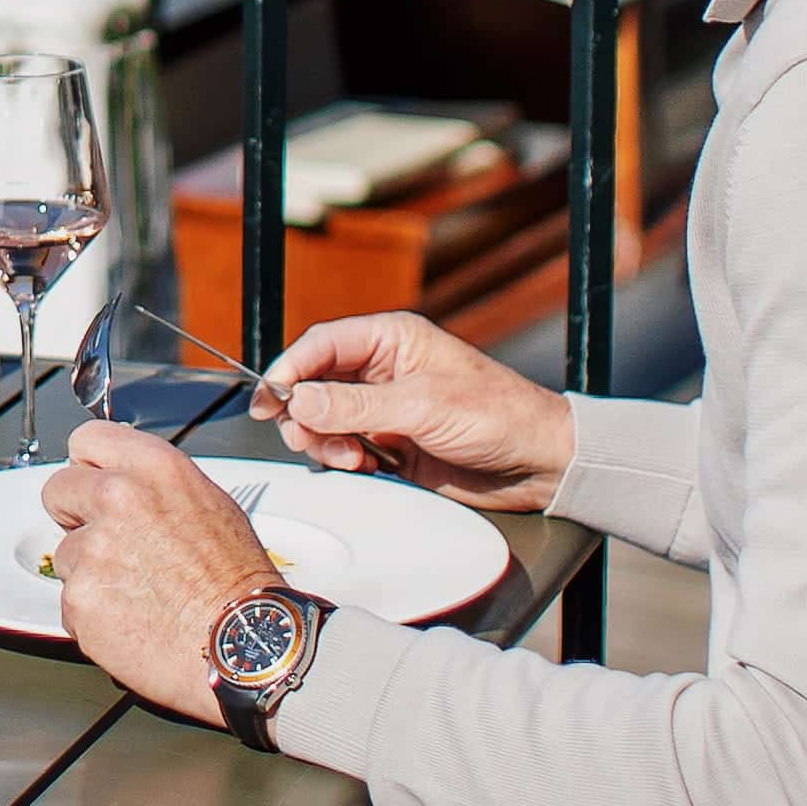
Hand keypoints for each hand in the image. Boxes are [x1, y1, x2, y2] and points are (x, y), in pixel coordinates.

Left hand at [37, 415, 285, 725]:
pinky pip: (70, 601)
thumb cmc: (236, 583)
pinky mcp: (80, 597)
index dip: (87, 466)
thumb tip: (127, 483)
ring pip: (67, 553)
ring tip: (139, 591)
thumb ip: (155, 485)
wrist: (243, 644)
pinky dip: (93, 613)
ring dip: (90, 571)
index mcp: (154, 468)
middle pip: (58, 489)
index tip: (91, 482)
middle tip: (108, 542)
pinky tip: (131, 618)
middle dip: (75, 514)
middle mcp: (118, 498)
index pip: (87, 439)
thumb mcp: (209, 503)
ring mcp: (93, 549)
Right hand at [247, 311, 573, 515]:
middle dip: (305, 413)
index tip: (269, 399)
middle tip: (310, 439)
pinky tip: (369, 466)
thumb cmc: (497, 416)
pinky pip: (346, 447)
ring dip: (325, 441)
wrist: (537, 463)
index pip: (322, 345)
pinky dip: (345, 459)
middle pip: (315, 383)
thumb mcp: (422, 406)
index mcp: (393, 339)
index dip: (290, 369)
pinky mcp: (392, 443)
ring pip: (325, 419)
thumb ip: (356, 406)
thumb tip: (299, 401)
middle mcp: (384, 370)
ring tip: (352, 457)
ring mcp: (386, 408)